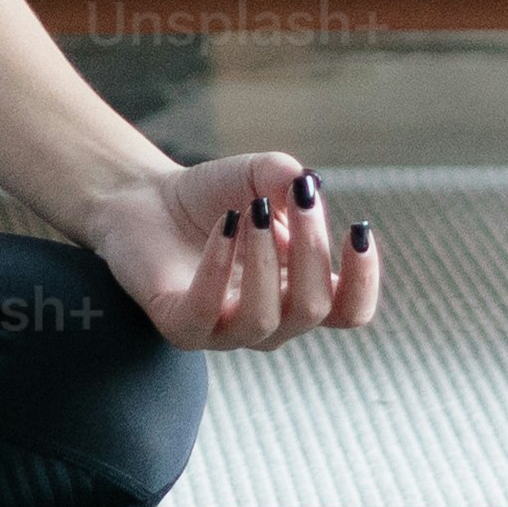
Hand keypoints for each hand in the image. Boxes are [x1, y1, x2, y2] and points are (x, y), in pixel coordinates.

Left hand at [86, 153, 377, 351]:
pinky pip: (205, 312)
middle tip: (300, 198)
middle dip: (312, 250)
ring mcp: (224, 330)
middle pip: (313, 310)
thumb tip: (305, 184)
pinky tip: (226, 226)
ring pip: (263, 321)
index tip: (359, 230)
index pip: (349, 311)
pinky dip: (218, 268)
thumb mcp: (256, 177)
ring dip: (264, 260)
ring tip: (254, 211)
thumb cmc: (212, 197)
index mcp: (298, 292)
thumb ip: (284, 176)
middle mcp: (269, 320)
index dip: (363, 281)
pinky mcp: (180, 326)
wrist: (143, 199)